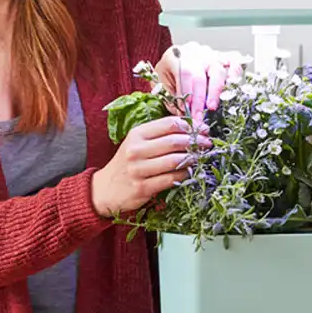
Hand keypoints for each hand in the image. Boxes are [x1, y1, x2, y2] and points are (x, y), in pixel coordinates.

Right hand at [91, 115, 211, 216]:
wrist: (104, 189)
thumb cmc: (127, 162)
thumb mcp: (138, 142)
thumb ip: (160, 134)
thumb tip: (193, 127)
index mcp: (137, 134)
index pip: (170, 123)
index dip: (191, 125)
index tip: (203, 128)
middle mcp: (136, 150)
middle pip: (175, 141)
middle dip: (196, 141)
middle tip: (207, 143)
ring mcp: (138, 169)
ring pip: (175, 160)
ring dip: (193, 158)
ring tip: (200, 157)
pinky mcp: (142, 188)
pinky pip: (171, 179)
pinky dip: (184, 175)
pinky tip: (189, 172)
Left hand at [154, 42, 245, 124]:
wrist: (176, 58)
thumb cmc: (170, 71)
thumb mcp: (162, 82)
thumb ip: (171, 97)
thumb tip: (183, 113)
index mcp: (177, 56)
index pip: (185, 74)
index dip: (187, 93)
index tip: (186, 110)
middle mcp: (196, 53)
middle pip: (201, 76)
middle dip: (200, 100)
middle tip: (198, 116)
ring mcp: (211, 54)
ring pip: (218, 71)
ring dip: (215, 92)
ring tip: (212, 107)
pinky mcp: (223, 58)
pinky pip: (234, 63)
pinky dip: (235, 74)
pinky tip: (232, 86)